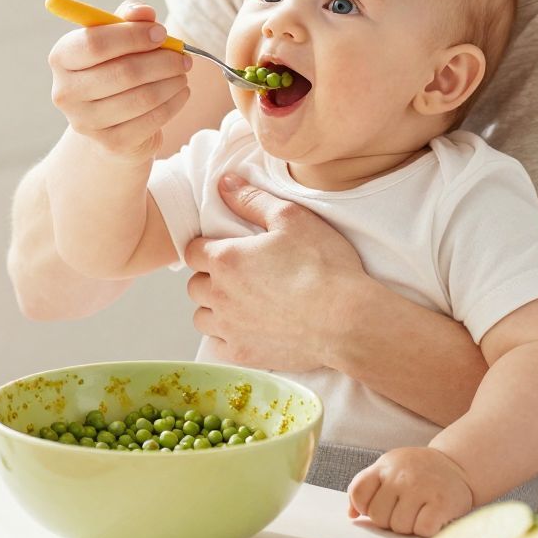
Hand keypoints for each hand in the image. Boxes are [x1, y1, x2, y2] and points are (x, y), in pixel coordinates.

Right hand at [48, 0, 191, 159]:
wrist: (109, 120)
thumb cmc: (114, 66)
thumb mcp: (118, 36)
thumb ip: (129, 17)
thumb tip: (144, 11)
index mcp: (62, 57)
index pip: (95, 43)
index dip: (133, 35)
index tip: (162, 33)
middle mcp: (65, 92)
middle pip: (123, 72)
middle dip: (162, 61)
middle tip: (183, 56)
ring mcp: (85, 122)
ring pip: (142, 98)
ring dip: (172, 82)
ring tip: (183, 73)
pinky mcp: (110, 143)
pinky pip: (152, 120)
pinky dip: (174, 103)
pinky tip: (181, 92)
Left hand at [183, 171, 368, 366]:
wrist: (346, 319)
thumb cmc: (322, 266)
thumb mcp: (291, 218)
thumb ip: (252, 200)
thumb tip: (225, 183)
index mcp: (225, 258)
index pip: (192, 250)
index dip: (207, 247)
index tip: (225, 248)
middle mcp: (219, 294)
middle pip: (194, 284)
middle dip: (210, 277)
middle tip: (239, 275)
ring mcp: (228, 327)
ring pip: (201, 316)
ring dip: (214, 308)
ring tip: (241, 302)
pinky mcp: (242, 354)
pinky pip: (217, 345)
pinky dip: (226, 336)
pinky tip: (248, 328)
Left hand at [347, 448, 474, 537]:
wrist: (458, 465)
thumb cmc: (418, 473)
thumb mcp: (389, 470)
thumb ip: (367, 488)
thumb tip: (352, 515)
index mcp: (385, 466)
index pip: (358, 493)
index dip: (364, 507)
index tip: (379, 505)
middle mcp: (402, 475)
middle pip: (378, 516)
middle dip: (389, 519)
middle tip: (405, 509)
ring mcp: (422, 488)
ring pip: (399, 526)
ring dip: (408, 526)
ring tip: (419, 511)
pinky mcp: (441, 503)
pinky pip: (422, 529)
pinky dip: (426, 529)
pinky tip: (432, 517)